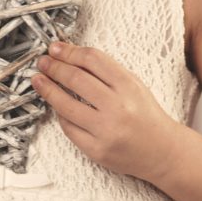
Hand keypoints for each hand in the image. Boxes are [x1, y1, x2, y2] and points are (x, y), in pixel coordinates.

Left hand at [32, 40, 178, 181]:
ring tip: (39, 80)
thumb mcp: (134, 86)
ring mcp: (106, 130)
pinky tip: (55, 106)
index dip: (70, 52)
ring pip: (66, 105)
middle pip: (76, 79)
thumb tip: (71, 57)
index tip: (55, 48)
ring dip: (48, 90)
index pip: (92, 60)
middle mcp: (118, 107)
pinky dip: (60, 115)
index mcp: (129, 86)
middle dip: (54, 68)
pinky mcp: (96, 150)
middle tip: (43, 62)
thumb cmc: (146, 116)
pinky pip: (69, 128)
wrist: (162, 152)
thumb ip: (106, 73)